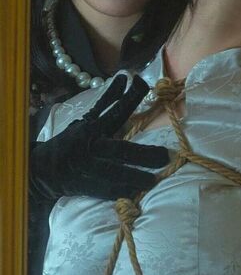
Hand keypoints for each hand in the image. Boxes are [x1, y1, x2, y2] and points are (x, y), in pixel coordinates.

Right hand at [30, 73, 168, 203]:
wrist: (40, 169)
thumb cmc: (71, 143)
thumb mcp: (85, 120)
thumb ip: (106, 103)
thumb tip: (124, 79)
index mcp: (93, 128)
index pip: (115, 110)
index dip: (130, 98)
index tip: (145, 88)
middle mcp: (91, 145)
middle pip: (119, 149)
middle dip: (142, 154)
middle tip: (164, 156)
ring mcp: (87, 166)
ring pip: (113, 172)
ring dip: (133, 176)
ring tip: (152, 180)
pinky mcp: (84, 184)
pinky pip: (104, 190)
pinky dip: (119, 192)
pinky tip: (134, 195)